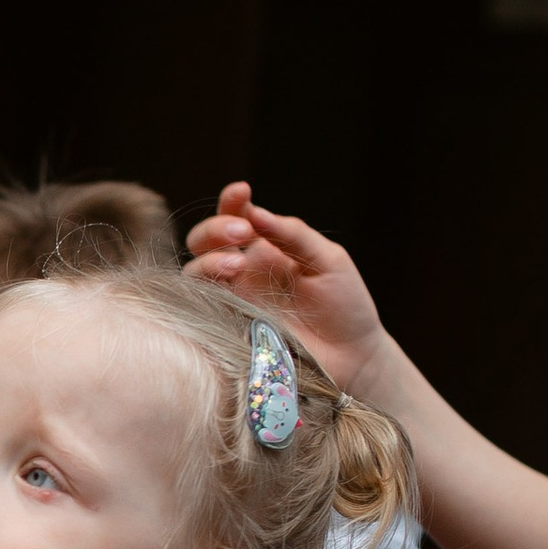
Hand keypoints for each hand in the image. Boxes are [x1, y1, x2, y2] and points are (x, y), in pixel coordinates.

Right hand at [184, 185, 388, 390]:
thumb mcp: (328, 260)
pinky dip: (204, 293)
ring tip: (235, 265)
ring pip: (194, 273)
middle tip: (239, 233)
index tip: (242, 191)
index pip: (236, 218)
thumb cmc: (344, 305)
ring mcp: (232, 302)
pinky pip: (199, 308)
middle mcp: (242, 273)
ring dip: (208, 262)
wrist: (353, 357)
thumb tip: (255, 213)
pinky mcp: (228, 329)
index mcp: (265, 250)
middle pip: (204, 243)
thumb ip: (293, 235)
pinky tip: (228, 288)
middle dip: (214, 230)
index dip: (231, 202)